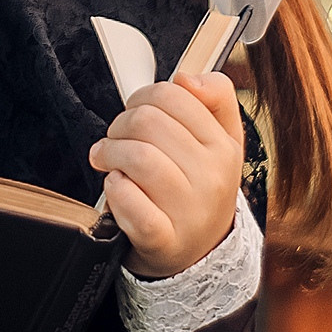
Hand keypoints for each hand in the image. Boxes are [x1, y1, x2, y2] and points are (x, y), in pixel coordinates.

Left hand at [89, 71, 247, 278]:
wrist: (198, 253)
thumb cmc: (199, 188)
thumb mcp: (222, 140)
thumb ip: (216, 97)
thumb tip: (188, 79)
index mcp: (224, 147)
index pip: (174, 96)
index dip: (142, 97)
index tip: (135, 111)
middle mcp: (212, 178)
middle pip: (148, 122)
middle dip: (120, 124)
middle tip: (115, 138)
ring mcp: (189, 210)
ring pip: (137, 157)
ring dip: (110, 153)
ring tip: (106, 159)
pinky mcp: (162, 238)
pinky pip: (129, 200)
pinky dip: (114, 188)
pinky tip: (115, 186)